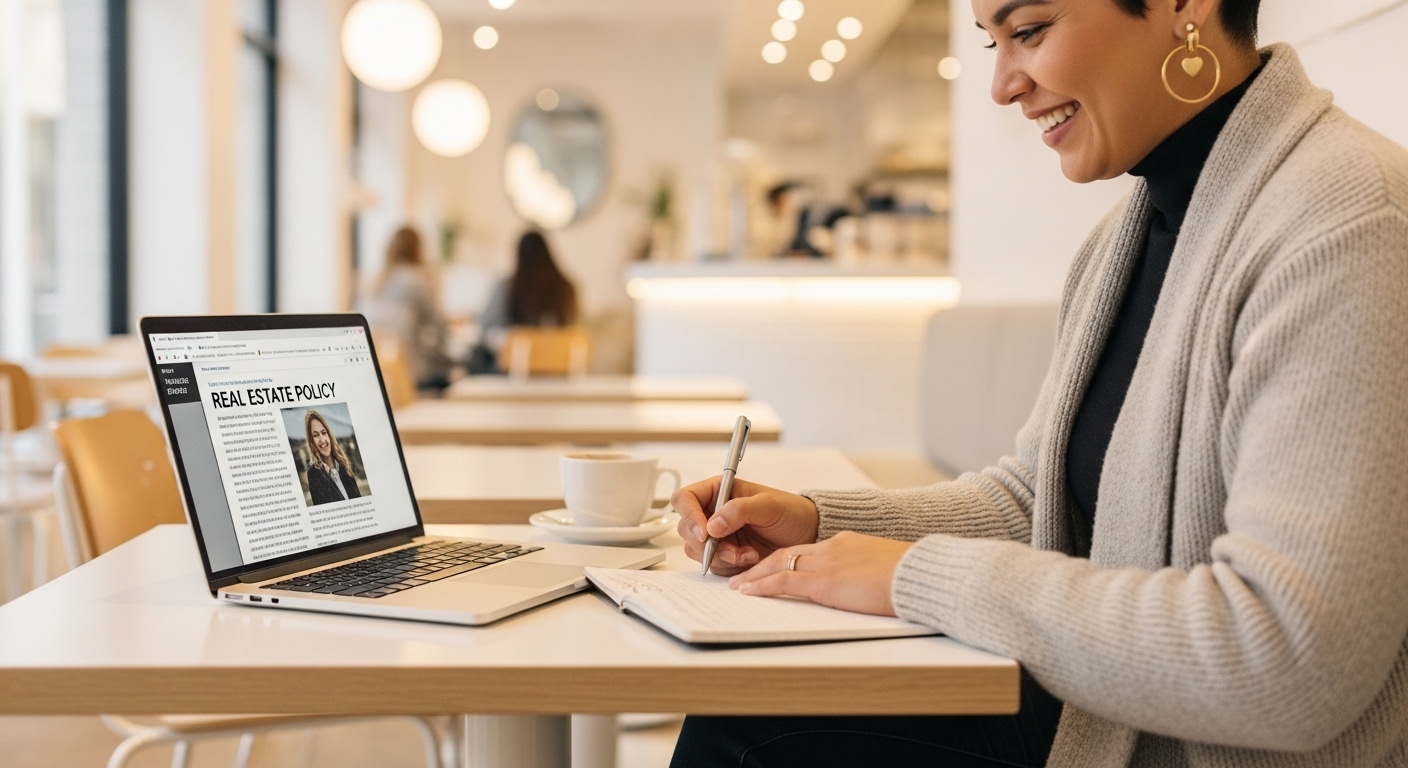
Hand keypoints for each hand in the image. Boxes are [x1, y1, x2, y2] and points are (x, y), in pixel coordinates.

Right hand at [673, 477, 819, 575]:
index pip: (685, 499)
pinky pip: (711, 565)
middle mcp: (711, 513)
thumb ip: (739, 510)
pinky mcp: (723, 555)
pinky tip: (750, 558)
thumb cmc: (790, 512)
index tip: (705, 533)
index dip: (689, 516)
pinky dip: (728, 566)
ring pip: (696, 550)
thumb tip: (712, 525)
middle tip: (733, 550)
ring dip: (720, 557)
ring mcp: (716, 536)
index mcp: (718, 491)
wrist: (805, 535)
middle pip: (686, 529)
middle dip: (707, 544)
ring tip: (749, 553)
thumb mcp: (769, 505)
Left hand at [727, 532, 912, 616]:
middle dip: (762, 565)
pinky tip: (749, 592)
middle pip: (787, 553)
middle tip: (743, 576)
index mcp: (847, 543)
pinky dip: (762, 586)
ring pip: (779, 565)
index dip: (785, 559)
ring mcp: (827, 563)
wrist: (922, 574)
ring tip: (738, 586)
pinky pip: (784, 581)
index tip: (771, 566)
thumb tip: (863, 585)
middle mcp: (832, 547)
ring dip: (755, 576)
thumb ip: (866, 572)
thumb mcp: (885, 568)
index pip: (807, 550)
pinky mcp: (826, 582)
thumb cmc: (912, 575)